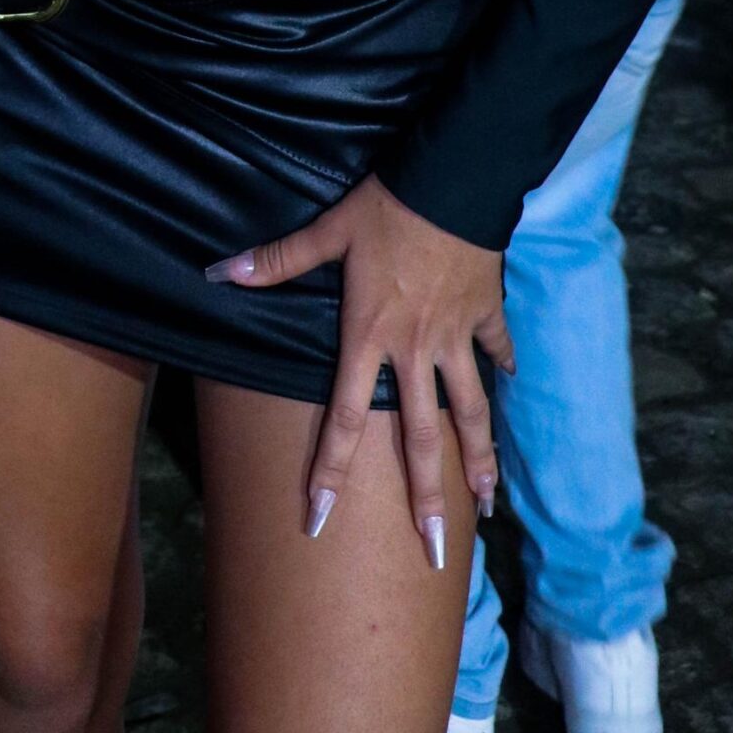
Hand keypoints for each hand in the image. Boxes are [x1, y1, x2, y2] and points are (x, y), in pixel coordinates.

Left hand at [207, 172, 512, 561]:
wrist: (453, 182)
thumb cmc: (386, 208)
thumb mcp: (329, 231)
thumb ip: (278, 260)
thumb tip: (221, 273)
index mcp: (370, 338)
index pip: (346, 420)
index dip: (330, 471)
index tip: (321, 520)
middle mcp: (415, 351)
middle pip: (420, 438)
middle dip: (427, 498)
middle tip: (436, 549)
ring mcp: (456, 337)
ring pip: (472, 412)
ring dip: (479, 459)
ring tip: (487, 504)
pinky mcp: (486, 314)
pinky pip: (497, 350)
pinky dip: (504, 367)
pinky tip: (511, 385)